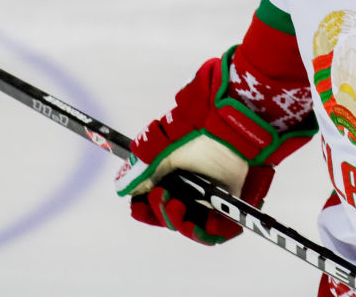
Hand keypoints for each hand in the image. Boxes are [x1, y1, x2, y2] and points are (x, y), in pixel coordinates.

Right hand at [115, 54, 306, 244]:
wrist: (230, 122)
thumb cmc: (196, 128)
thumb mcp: (160, 147)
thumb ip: (141, 168)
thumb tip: (122, 187)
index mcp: (173, 175)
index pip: (153, 202)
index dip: (145, 209)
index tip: (139, 208)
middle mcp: (191, 188)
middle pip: (171, 216)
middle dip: (161, 212)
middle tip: (164, 197)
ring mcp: (212, 196)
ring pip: (194, 225)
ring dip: (181, 224)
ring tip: (179, 209)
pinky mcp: (233, 202)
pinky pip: (221, 229)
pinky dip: (211, 232)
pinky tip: (203, 223)